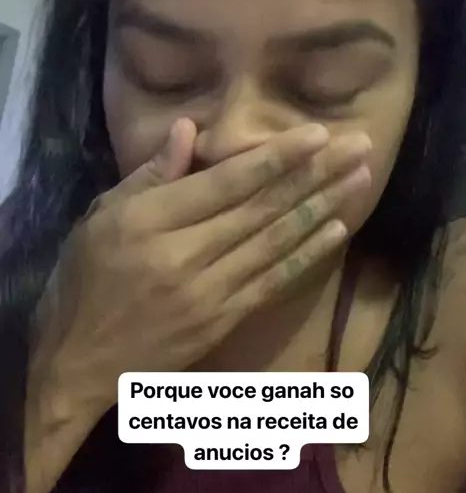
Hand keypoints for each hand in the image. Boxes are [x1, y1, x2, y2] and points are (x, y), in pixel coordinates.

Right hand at [24, 119, 369, 492]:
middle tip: (359, 146)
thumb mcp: (99, 218)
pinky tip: (336, 230)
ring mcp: (208, 292)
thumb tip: (190, 130)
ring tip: (360, 179)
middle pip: (261, 208)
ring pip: (275, 242)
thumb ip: (149, 175)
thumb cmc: (84, 281)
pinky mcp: (222, 320)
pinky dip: (306, 254)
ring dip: (323, 208)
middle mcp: (184, 255)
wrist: (78, 362)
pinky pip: (272, 282)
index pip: (225, 182)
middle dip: (315, 174)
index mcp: (149, 222)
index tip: (317, 133)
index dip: (275, 157)